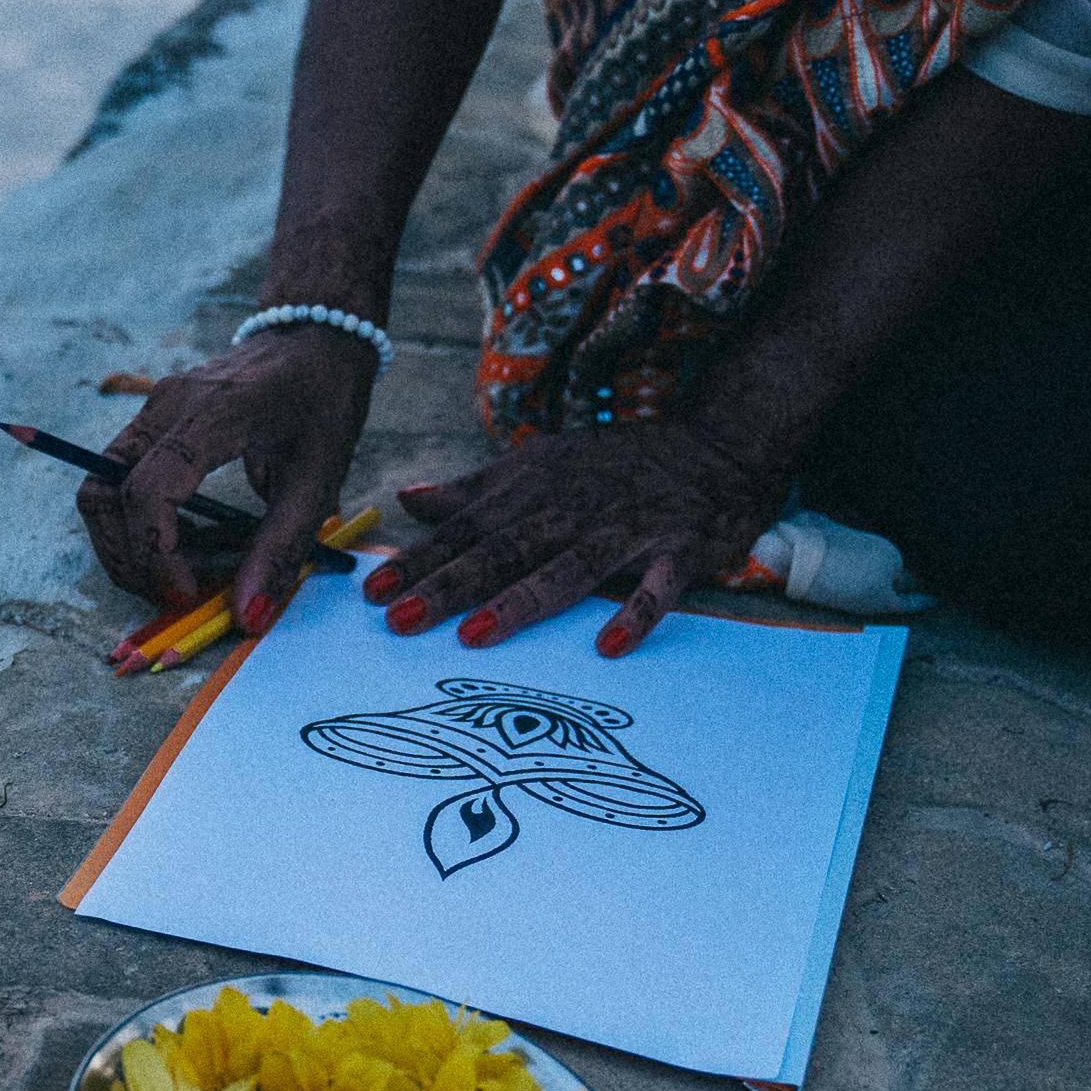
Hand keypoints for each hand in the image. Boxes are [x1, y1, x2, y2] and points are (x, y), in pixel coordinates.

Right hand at [77, 325, 379, 628]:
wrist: (312, 339)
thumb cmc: (322, 403)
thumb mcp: (317, 480)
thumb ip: (279, 550)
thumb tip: (246, 617)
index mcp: (212, 415)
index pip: (148, 490)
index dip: (156, 553)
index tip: (188, 594)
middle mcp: (165, 407)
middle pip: (102, 493)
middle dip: (127, 559)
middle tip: (175, 595)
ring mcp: (149, 411)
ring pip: (98, 489)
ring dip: (124, 545)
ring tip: (178, 573)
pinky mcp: (148, 422)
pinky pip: (116, 480)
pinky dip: (137, 524)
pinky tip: (186, 543)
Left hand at [366, 410, 794, 656]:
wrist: (717, 443)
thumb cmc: (615, 466)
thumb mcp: (540, 466)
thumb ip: (474, 491)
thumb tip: (407, 499)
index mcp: (533, 488)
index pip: (466, 529)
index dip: (419, 559)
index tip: (372, 593)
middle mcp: (573, 506)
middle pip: (504, 549)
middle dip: (450, 584)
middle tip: (400, 620)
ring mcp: (628, 527)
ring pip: (567, 568)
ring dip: (521, 601)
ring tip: (475, 635)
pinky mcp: (680, 547)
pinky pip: (658, 585)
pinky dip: (637, 613)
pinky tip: (608, 646)